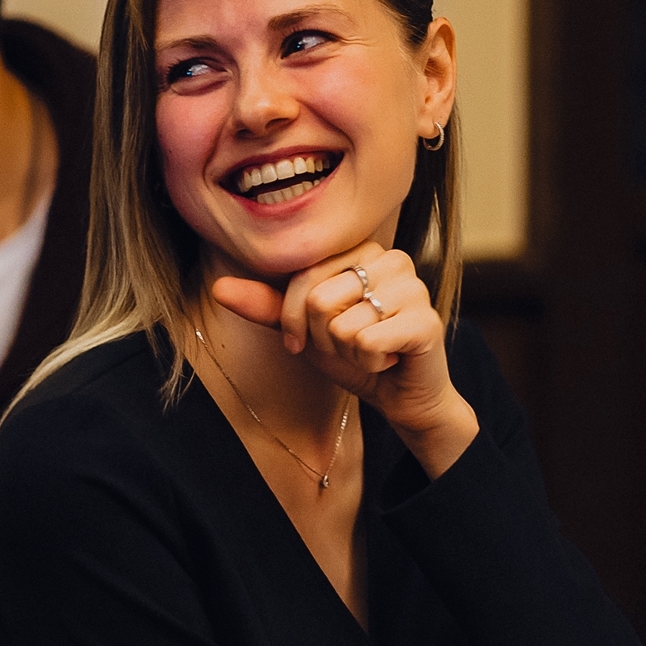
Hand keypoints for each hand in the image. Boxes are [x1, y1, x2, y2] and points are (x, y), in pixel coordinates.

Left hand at [213, 242, 478, 477]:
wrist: (400, 394)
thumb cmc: (354, 354)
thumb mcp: (304, 329)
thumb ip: (266, 306)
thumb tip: (219, 288)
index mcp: (361, 250)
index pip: (302, 280)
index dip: (297, 321)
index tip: (316, 339)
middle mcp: (391, 259)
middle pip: (320, 301)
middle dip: (326, 338)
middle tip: (353, 343)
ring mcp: (413, 287)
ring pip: (343, 325)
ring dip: (350, 352)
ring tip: (373, 349)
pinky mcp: (425, 320)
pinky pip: (367, 342)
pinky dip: (370, 362)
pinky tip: (390, 358)